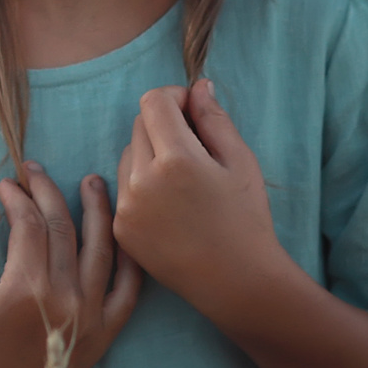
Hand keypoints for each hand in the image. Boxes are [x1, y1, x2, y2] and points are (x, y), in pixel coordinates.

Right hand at [0, 163, 141, 367]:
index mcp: (26, 290)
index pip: (30, 224)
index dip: (18, 198)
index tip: (7, 184)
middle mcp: (65, 300)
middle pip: (64, 229)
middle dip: (49, 193)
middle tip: (37, 172)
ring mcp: (90, 318)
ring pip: (101, 250)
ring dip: (98, 211)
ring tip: (93, 182)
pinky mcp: (103, 335)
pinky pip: (128, 290)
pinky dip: (128, 260)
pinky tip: (122, 233)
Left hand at [112, 80, 283, 314]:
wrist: (236, 281)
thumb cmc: (246, 218)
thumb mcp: (240, 160)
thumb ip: (214, 118)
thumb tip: (197, 87)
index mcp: (176, 159)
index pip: (154, 102)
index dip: (175, 99)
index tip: (193, 112)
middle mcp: (143, 180)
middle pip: (140, 126)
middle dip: (164, 126)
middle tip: (195, 148)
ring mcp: (127, 207)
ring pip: (129, 156)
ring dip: (150, 155)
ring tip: (183, 181)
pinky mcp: (121, 229)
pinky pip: (124, 188)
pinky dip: (142, 185)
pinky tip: (172, 206)